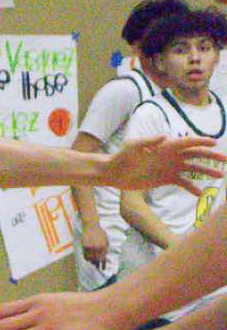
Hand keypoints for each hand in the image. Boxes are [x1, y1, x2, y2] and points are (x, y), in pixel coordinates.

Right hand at [78, 224, 109, 268]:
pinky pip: (85, 254)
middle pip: (97, 259)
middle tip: (97, 268)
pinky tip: (88, 259)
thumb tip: (104, 257)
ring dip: (91, 262)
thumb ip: (105, 248)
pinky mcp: (85, 246)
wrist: (91, 226)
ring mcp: (91, 247)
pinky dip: (86, 258)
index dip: (103, 264)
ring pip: (90, 258)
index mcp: (104, 246)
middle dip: (97, 264)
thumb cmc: (100, 233)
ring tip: (92, 264)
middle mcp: (98, 247)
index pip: (104, 258)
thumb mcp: (105, 240)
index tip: (103, 269)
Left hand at [101, 134, 226, 195]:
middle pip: (196, 155)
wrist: (114, 173)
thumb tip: (164, 136)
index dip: (201, 141)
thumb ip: (148, 141)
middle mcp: (171, 156)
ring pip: (193, 169)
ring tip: (220, 175)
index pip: (188, 142)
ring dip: (206, 172)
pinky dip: (191, 187)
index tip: (215, 142)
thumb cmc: (122, 157)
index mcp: (166, 146)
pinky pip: (183, 183)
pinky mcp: (166, 179)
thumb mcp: (133, 146)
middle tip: (226, 160)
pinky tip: (199, 193)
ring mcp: (170, 167)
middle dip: (211, 156)